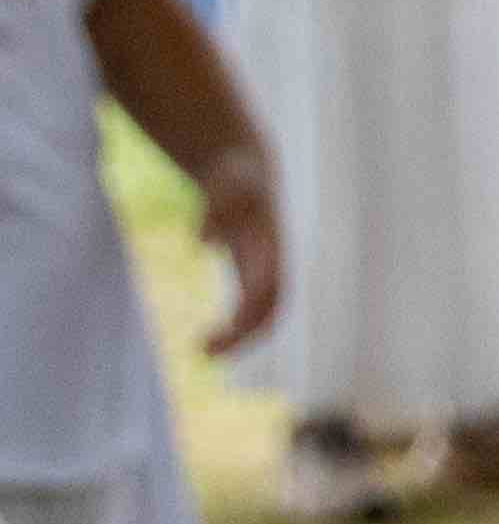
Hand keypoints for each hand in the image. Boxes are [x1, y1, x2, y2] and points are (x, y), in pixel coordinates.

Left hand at [189, 152, 279, 354]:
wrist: (247, 167)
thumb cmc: (236, 175)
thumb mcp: (227, 181)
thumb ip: (217, 206)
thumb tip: (201, 242)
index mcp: (271, 247)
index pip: (264, 292)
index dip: (245, 317)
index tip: (214, 335)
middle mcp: (273, 262)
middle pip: (271, 309)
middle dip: (245, 336)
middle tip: (205, 356)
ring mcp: (264, 267)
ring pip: (265, 311)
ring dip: (242, 337)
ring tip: (206, 353)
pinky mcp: (250, 269)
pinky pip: (251, 307)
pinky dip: (235, 328)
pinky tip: (206, 340)